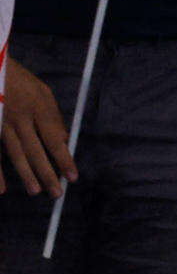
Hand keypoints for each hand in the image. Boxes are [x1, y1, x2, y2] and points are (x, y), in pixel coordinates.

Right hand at [1, 55, 72, 197]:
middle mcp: (20, 117)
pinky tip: (1, 189)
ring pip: (14, 153)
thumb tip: (64, 140)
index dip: (63, 158)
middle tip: (56, 193)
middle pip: (35, 150)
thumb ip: (53, 116)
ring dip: (26, 174)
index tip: (72, 176)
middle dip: (47, 173)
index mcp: (38, 107)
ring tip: (36, 191)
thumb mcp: (42, 91)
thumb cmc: (18, 80)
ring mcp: (1, 122)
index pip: (54, 138)